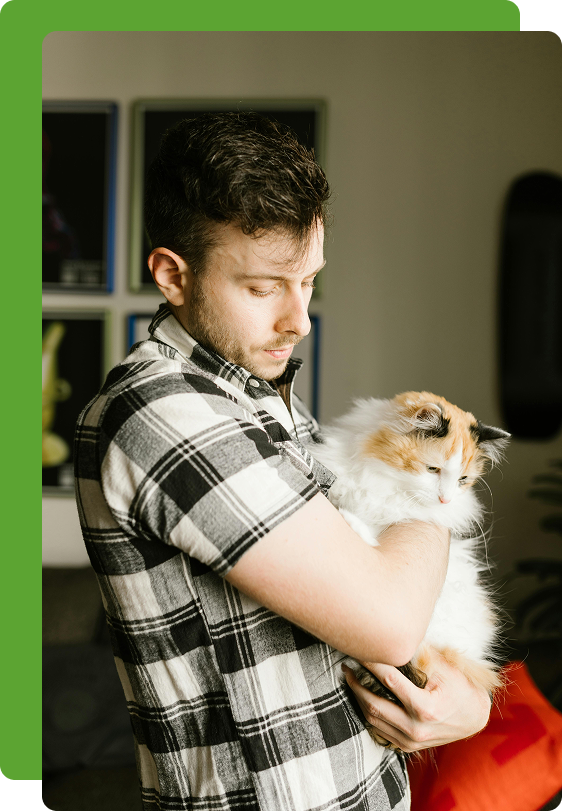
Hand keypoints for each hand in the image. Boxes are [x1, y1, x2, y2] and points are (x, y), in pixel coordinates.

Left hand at [342, 658, 491, 752]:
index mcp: (425, 708)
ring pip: (372, 719)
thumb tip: (394, 639)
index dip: (371, 663)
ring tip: (350, 679)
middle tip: (346, 667)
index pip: (389, 681)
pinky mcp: (407, 747)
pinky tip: (362, 697)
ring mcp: (410, 741)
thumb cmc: (461, 688)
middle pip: (373, 704)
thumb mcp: (445, 669)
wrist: (474, 718)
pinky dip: (367, 713)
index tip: (359, 650)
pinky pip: (378, 731)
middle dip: (356, 683)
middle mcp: (415, 729)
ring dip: (358, 698)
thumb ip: (420, 656)